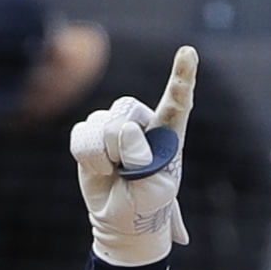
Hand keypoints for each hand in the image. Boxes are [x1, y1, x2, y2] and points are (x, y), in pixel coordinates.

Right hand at [68, 43, 197, 266]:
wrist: (120, 217)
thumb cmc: (145, 204)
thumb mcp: (153, 192)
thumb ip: (143, 161)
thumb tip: (125, 130)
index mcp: (169, 133)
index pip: (178, 102)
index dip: (182, 77)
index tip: (189, 53)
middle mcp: (142, 121)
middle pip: (125, 112)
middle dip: (121, 147)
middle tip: (128, 173)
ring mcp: (115, 124)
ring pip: (102, 124)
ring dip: (105, 156)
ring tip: (115, 173)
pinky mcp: (91, 132)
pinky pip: (81, 134)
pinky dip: (87, 157)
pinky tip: (100, 168)